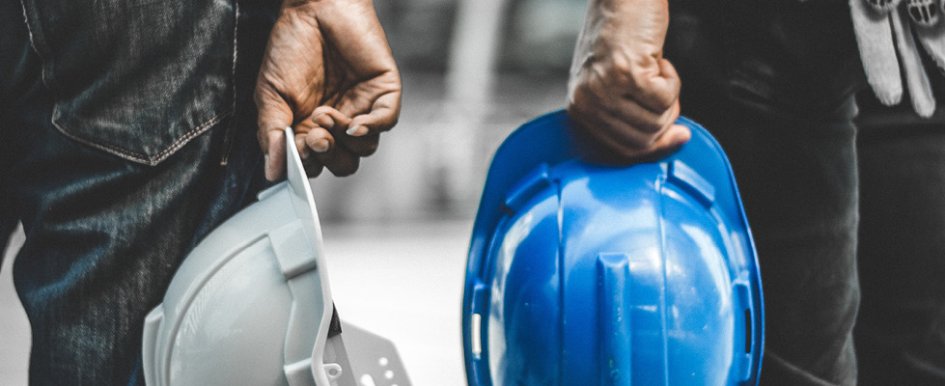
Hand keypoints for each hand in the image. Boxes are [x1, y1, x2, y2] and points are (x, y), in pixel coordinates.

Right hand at [255, 0, 401, 179]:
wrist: (312, 9)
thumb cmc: (290, 47)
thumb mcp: (270, 94)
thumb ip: (272, 134)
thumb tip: (272, 173)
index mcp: (310, 127)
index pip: (316, 164)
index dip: (309, 165)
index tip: (296, 150)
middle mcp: (339, 122)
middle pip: (343, 163)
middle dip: (327, 156)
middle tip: (313, 135)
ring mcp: (363, 108)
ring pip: (364, 147)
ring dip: (343, 140)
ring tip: (324, 114)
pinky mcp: (383, 92)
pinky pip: (386, 122)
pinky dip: (371, 128)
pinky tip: (353, 123)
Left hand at [567, 0, 688, 163]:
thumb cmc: (618, 33)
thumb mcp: (612, 81)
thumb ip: (629, 113)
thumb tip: (672, 139)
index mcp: (579, 108)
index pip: (621, 148)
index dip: (655, 146)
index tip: (679, 136)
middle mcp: (587, 103)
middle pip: (641, 140)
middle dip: (666, 121)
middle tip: (666, 92)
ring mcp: (605, 90)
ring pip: (656, 121)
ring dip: (669, 97)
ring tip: (658, 71)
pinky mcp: (628, 75)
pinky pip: (665, 99)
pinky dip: (673, 80)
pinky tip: (659, 60)